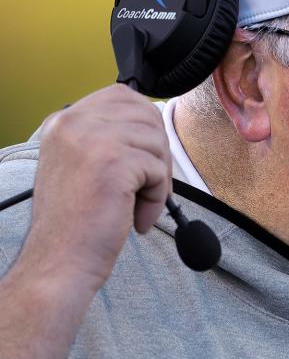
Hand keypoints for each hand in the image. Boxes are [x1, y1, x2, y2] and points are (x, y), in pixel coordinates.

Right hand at [24, 84, 170, 287]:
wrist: (58, 262)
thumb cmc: (76, 221)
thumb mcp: (83, 163)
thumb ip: (108, 137)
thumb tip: (154, 121)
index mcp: (63, 120)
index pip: (123, 96)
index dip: (145, 126)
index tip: (141, 158)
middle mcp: (72, 122)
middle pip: (147, 115)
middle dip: (157, 152)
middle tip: (145, 186)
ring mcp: (91, 139)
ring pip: (157, 142)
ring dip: (157, 177)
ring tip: (134, 204)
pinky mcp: (113, 162)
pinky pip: (159, 170)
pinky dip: (157, 197)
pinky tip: (136, 217)